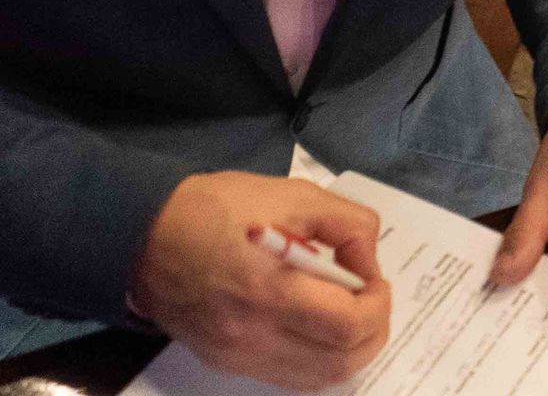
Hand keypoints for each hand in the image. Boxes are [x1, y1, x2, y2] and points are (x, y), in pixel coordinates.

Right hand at [130, 172, 390, 389]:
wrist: (144, 235)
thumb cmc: (220, 208)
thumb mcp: (295, 195)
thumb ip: (348, 225)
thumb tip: (367, 264)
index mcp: (270, 290)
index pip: (348, 325)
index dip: (378, 305)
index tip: (375, 279)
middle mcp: (252, 335)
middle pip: (340, 361)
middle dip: (373, 331)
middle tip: (371, 298)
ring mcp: (237, 355)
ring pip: (317, 379)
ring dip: (348, 351)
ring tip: (350, 313)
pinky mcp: (225, 361)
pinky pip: (288, 376)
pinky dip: (318, 359)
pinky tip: (319, 327)